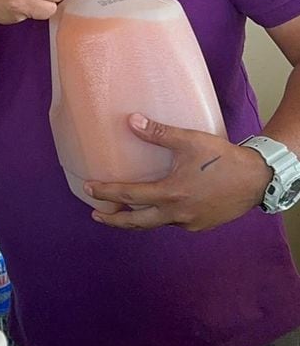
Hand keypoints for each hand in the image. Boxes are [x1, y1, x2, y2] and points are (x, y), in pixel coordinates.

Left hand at [85, 113, 271, 230]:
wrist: (256, 179)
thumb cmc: (223, 159)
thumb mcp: (190, 140)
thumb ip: (159, 132)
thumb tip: (131, 120)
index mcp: (170, 194)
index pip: (129, 197)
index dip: (106, 193)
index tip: (89, 189)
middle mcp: (177, 214)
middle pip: (136, 222)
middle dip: (114, 220)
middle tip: (96, 214)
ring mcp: (189, 223)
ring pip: (156, 223)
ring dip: (138, 218)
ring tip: (124, 211)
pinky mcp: (201, 225)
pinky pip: (174, 223)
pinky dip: (161, 216)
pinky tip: (160, 207)